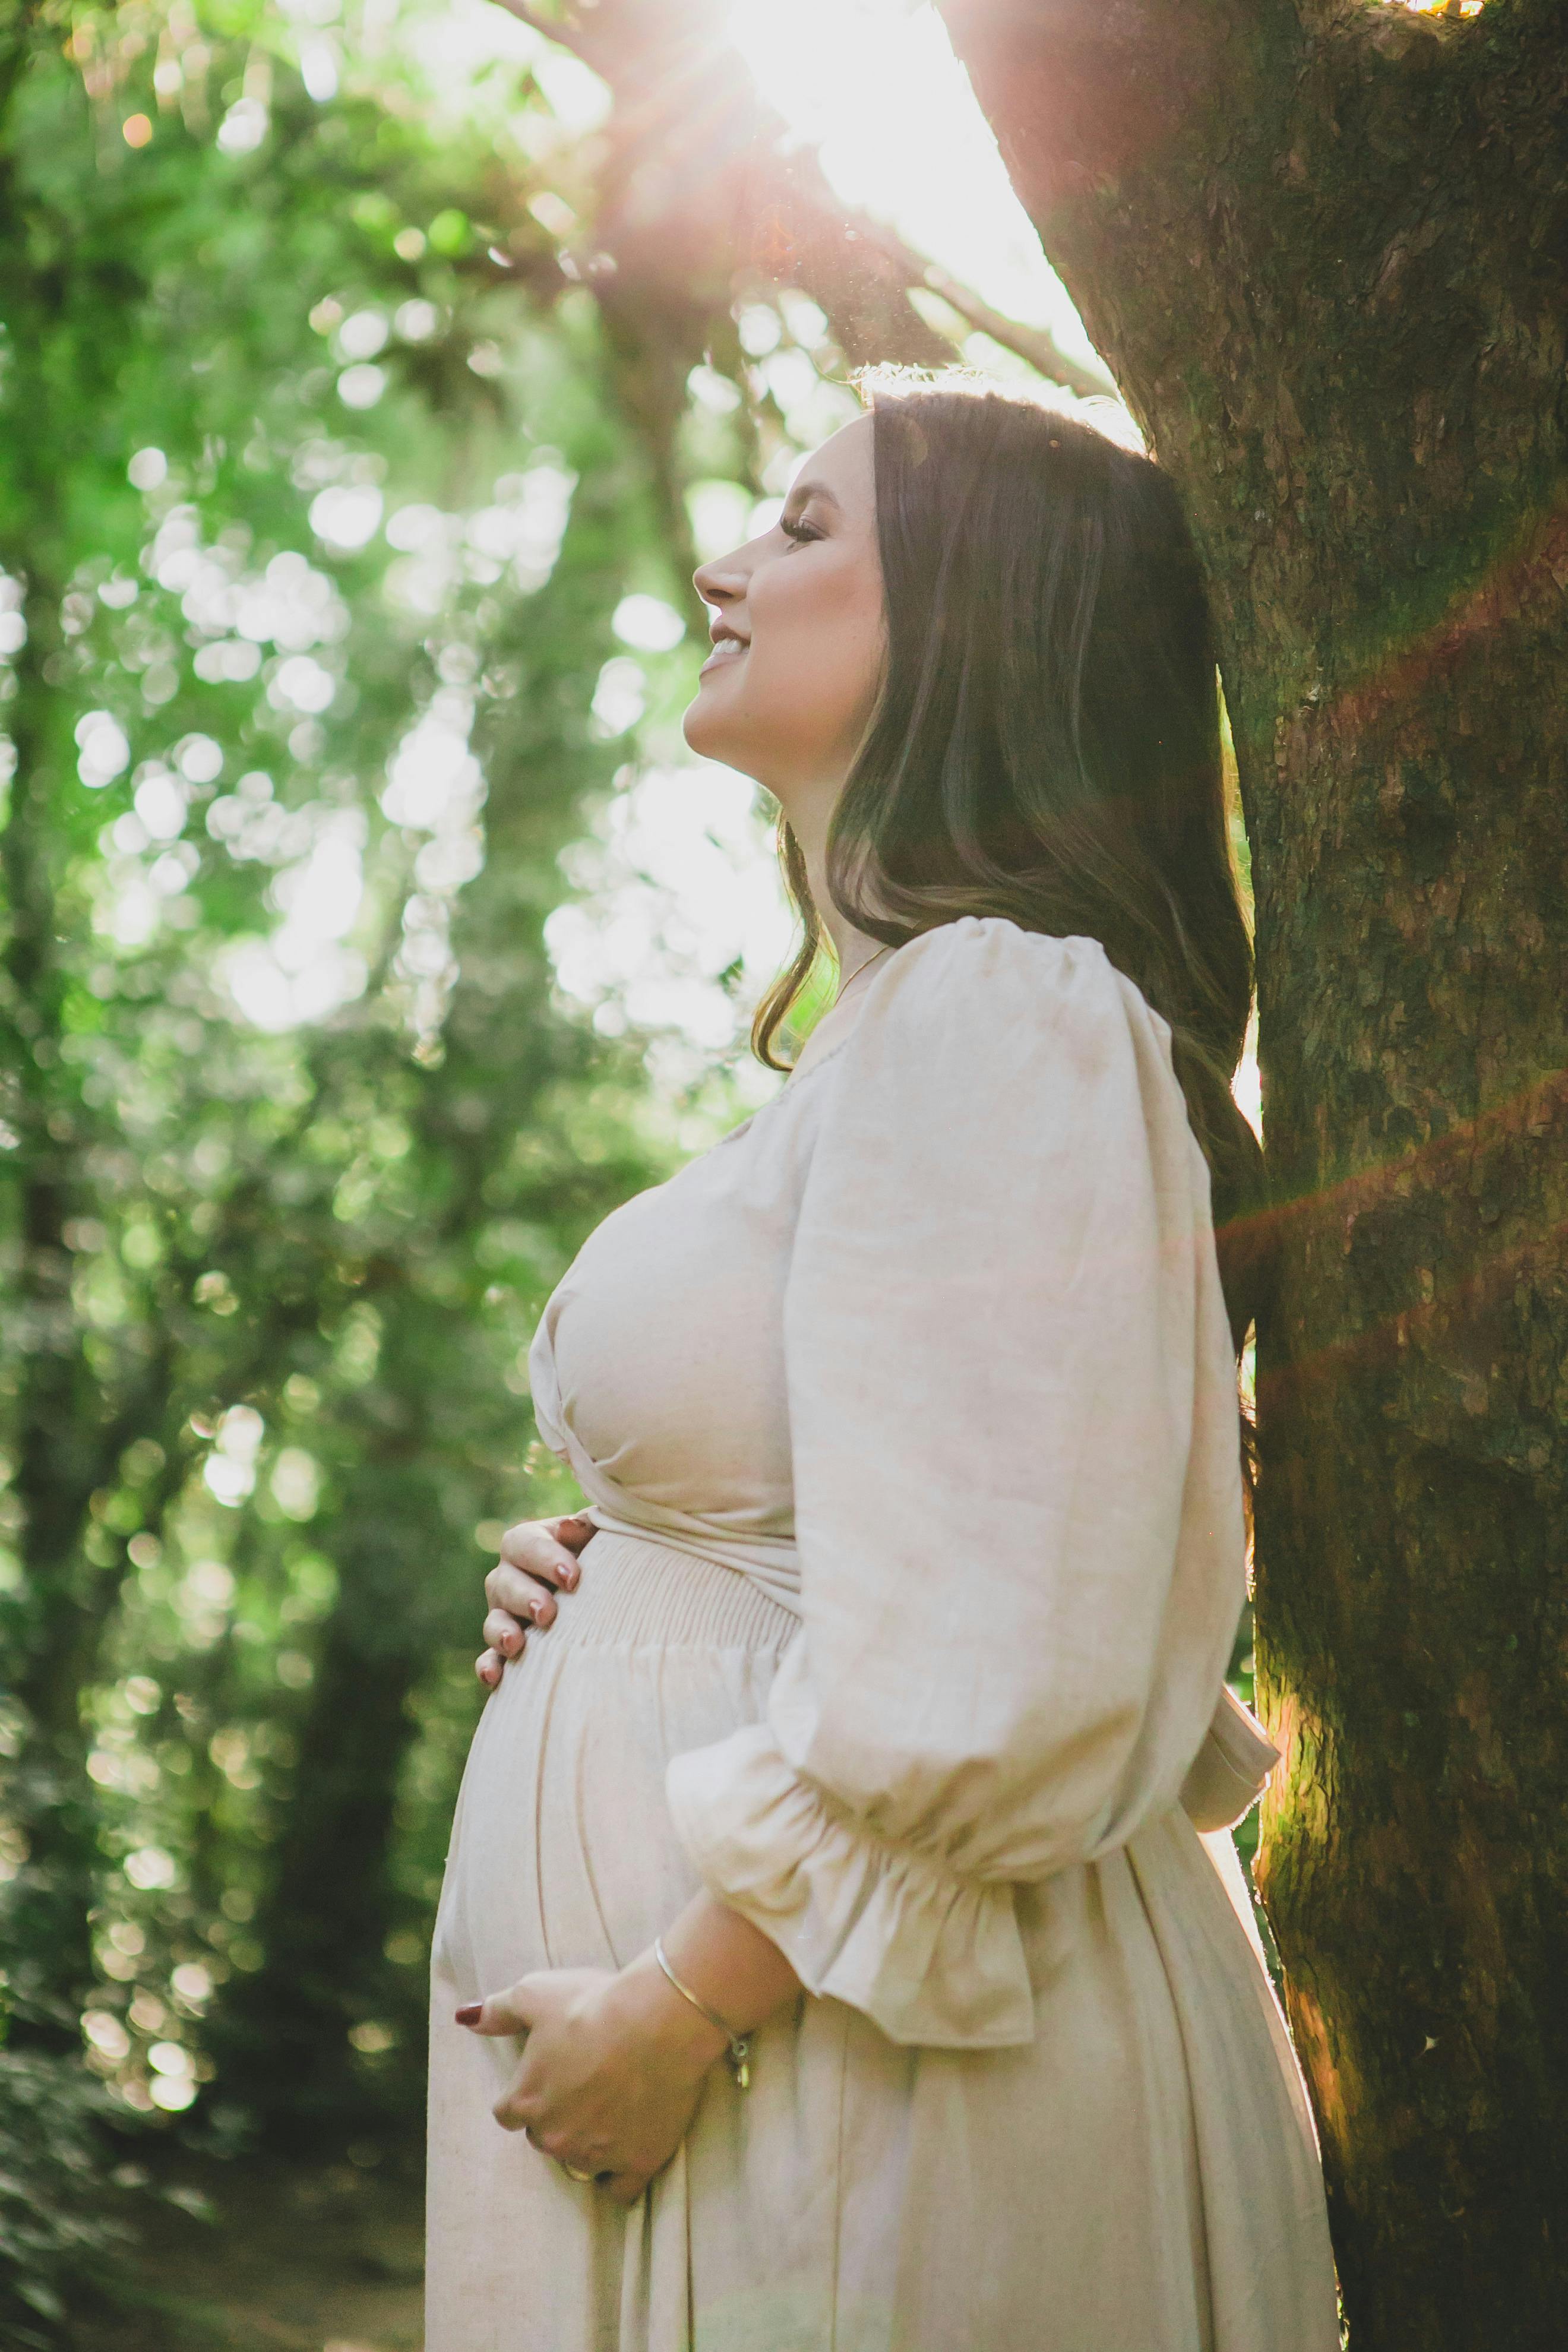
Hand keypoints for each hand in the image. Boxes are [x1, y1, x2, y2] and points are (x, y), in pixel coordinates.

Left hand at [458, 1953, 727, 2204]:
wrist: (658, 2021)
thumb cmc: (593, 2004)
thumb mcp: (536, 1994)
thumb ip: (497, 2011)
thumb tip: (465, 2018)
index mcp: (526, 2100)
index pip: (509, 2114)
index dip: (527, 2094)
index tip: (549, 2076)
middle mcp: (554, 2137)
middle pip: (544, 2138)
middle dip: (559, 2117)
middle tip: (586, 2084)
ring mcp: (595, 2155)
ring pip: (580, 2162)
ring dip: (590, 2142)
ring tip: (614, 2107)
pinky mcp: (636, 2163)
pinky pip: (620, 2190)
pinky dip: (621, 2176)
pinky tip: (628, 2152)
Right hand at [476, 1512, 594, 1687]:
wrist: (609, 1591)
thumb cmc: (606, 1556)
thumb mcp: (601, 1535)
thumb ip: (589, 1527)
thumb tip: (570, 1528)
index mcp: (530, 1543)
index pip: (525, 1543)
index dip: (544, 1558)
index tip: (572, 1578)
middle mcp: (511, 1576)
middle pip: (504, 1581)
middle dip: (524, 1597)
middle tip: (547, 1613)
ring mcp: (505, 1613)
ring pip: (494, 1619)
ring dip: (501, 1631)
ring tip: (516, 1644)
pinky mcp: (506, 1648)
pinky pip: (490, 1657)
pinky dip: (489, 1666)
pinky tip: (494, 1677)